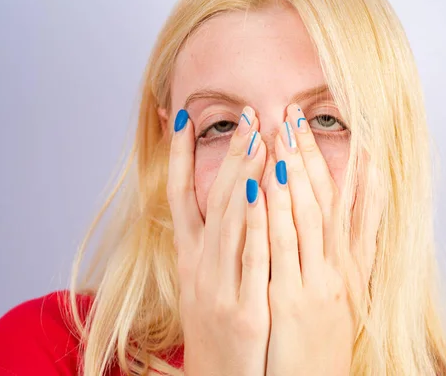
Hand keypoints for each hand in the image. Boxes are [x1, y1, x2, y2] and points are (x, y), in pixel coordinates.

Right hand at [167, 107, 269, 375]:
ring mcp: (219, 286)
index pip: (180, 197)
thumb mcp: (209, 284)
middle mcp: (200, 267)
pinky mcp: (242, 309)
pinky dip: (257, 222)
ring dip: (244, 175)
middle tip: (245, 115)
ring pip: (232, 220)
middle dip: (230, 155)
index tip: (184, 117)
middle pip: (213, 199)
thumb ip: (218, 245)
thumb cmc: (219, 330)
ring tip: (257, 137)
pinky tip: (265, 191)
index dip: (180, 156)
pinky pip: (252, 257)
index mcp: (191, 259)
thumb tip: (230, 204)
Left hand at [264, 104, 379, 375]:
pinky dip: (276, 210)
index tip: (348, 131)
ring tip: (285, 132)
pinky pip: (282, 246)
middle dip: (312, 155)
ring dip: (297, 170)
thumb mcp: (343, 304)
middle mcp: (337, 269)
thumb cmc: (324, 349)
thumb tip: (345, 231)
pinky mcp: (293, 299)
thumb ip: (346, 266)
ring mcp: (317, 282)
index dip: (349, 167)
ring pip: (307, 214)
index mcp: (348, 269)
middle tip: (299, 115)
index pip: (352, 208)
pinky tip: (267, 181)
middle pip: (326, 201)